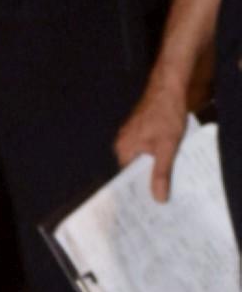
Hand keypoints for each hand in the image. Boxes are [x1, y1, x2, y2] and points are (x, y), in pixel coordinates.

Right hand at [116, 73, 191, 200]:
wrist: (170, 86)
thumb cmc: (166, 115)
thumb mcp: (167, 148)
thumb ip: (161, 173)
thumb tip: (158, 198)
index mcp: (124, 149)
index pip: (127, 179)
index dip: (139, 191)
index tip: (150, 204)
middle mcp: (123, 142)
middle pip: (135, 169)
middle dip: (148, 180)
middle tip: (162, 197)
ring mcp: (131, 134)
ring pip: (142, 158)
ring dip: (154, 166)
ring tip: (168, 179)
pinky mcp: (141, 128)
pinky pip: (147, 147)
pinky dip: (157, 154)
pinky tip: (169, 158)